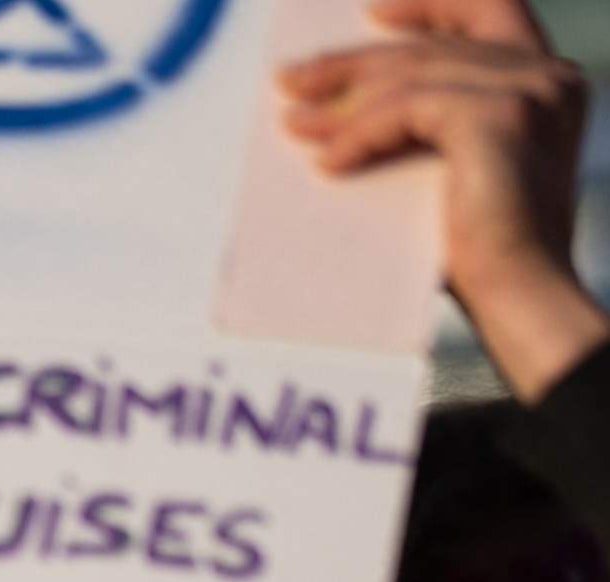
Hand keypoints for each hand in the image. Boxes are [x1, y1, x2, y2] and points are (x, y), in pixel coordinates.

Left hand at [285, 0, 605, 399]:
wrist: (517, 294)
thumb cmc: (479, 251)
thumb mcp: (454, 169)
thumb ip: (427, 126)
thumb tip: (333, 110)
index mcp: (547, 81)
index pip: (491, 7)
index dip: (431, 2)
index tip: (371, 14)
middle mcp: (550, 75)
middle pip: (433, 45)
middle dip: (353, 62)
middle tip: (290, 80)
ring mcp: (533, 91)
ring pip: (415, 73)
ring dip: (343, 101)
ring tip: (293, 125)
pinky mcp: (502, 117)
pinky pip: (409, 107)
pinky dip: (361, 133)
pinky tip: (329, 164)